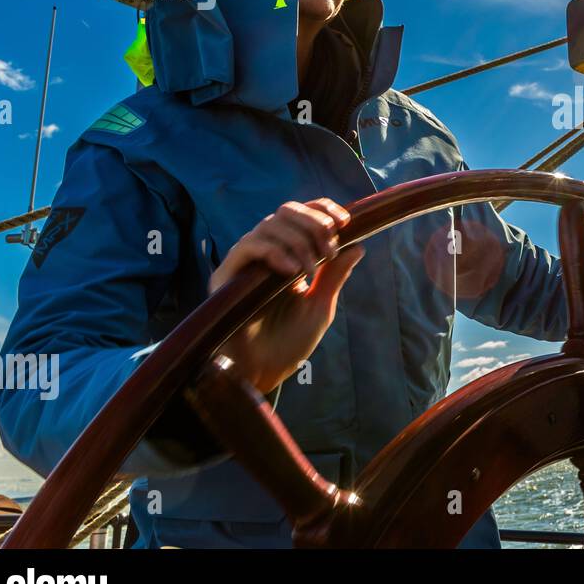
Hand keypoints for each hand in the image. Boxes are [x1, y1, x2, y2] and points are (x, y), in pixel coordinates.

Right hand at [211, 198, 364, 394]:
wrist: (263, 374)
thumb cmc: (290, 344)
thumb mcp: (320, 306)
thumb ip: (334, 275)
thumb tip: (358, 245)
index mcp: (287, 257)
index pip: (302, 216)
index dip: (322, 210)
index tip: (346, 221)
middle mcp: (264, 254)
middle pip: (285, 212)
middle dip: (313, 223)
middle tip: (329, 249)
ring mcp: (244, 264)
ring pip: (268, 225)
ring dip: (297, 241)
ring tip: (310, 269)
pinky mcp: (225, 277)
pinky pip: (247, 247)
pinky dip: (273, 251)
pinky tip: (290, 271)